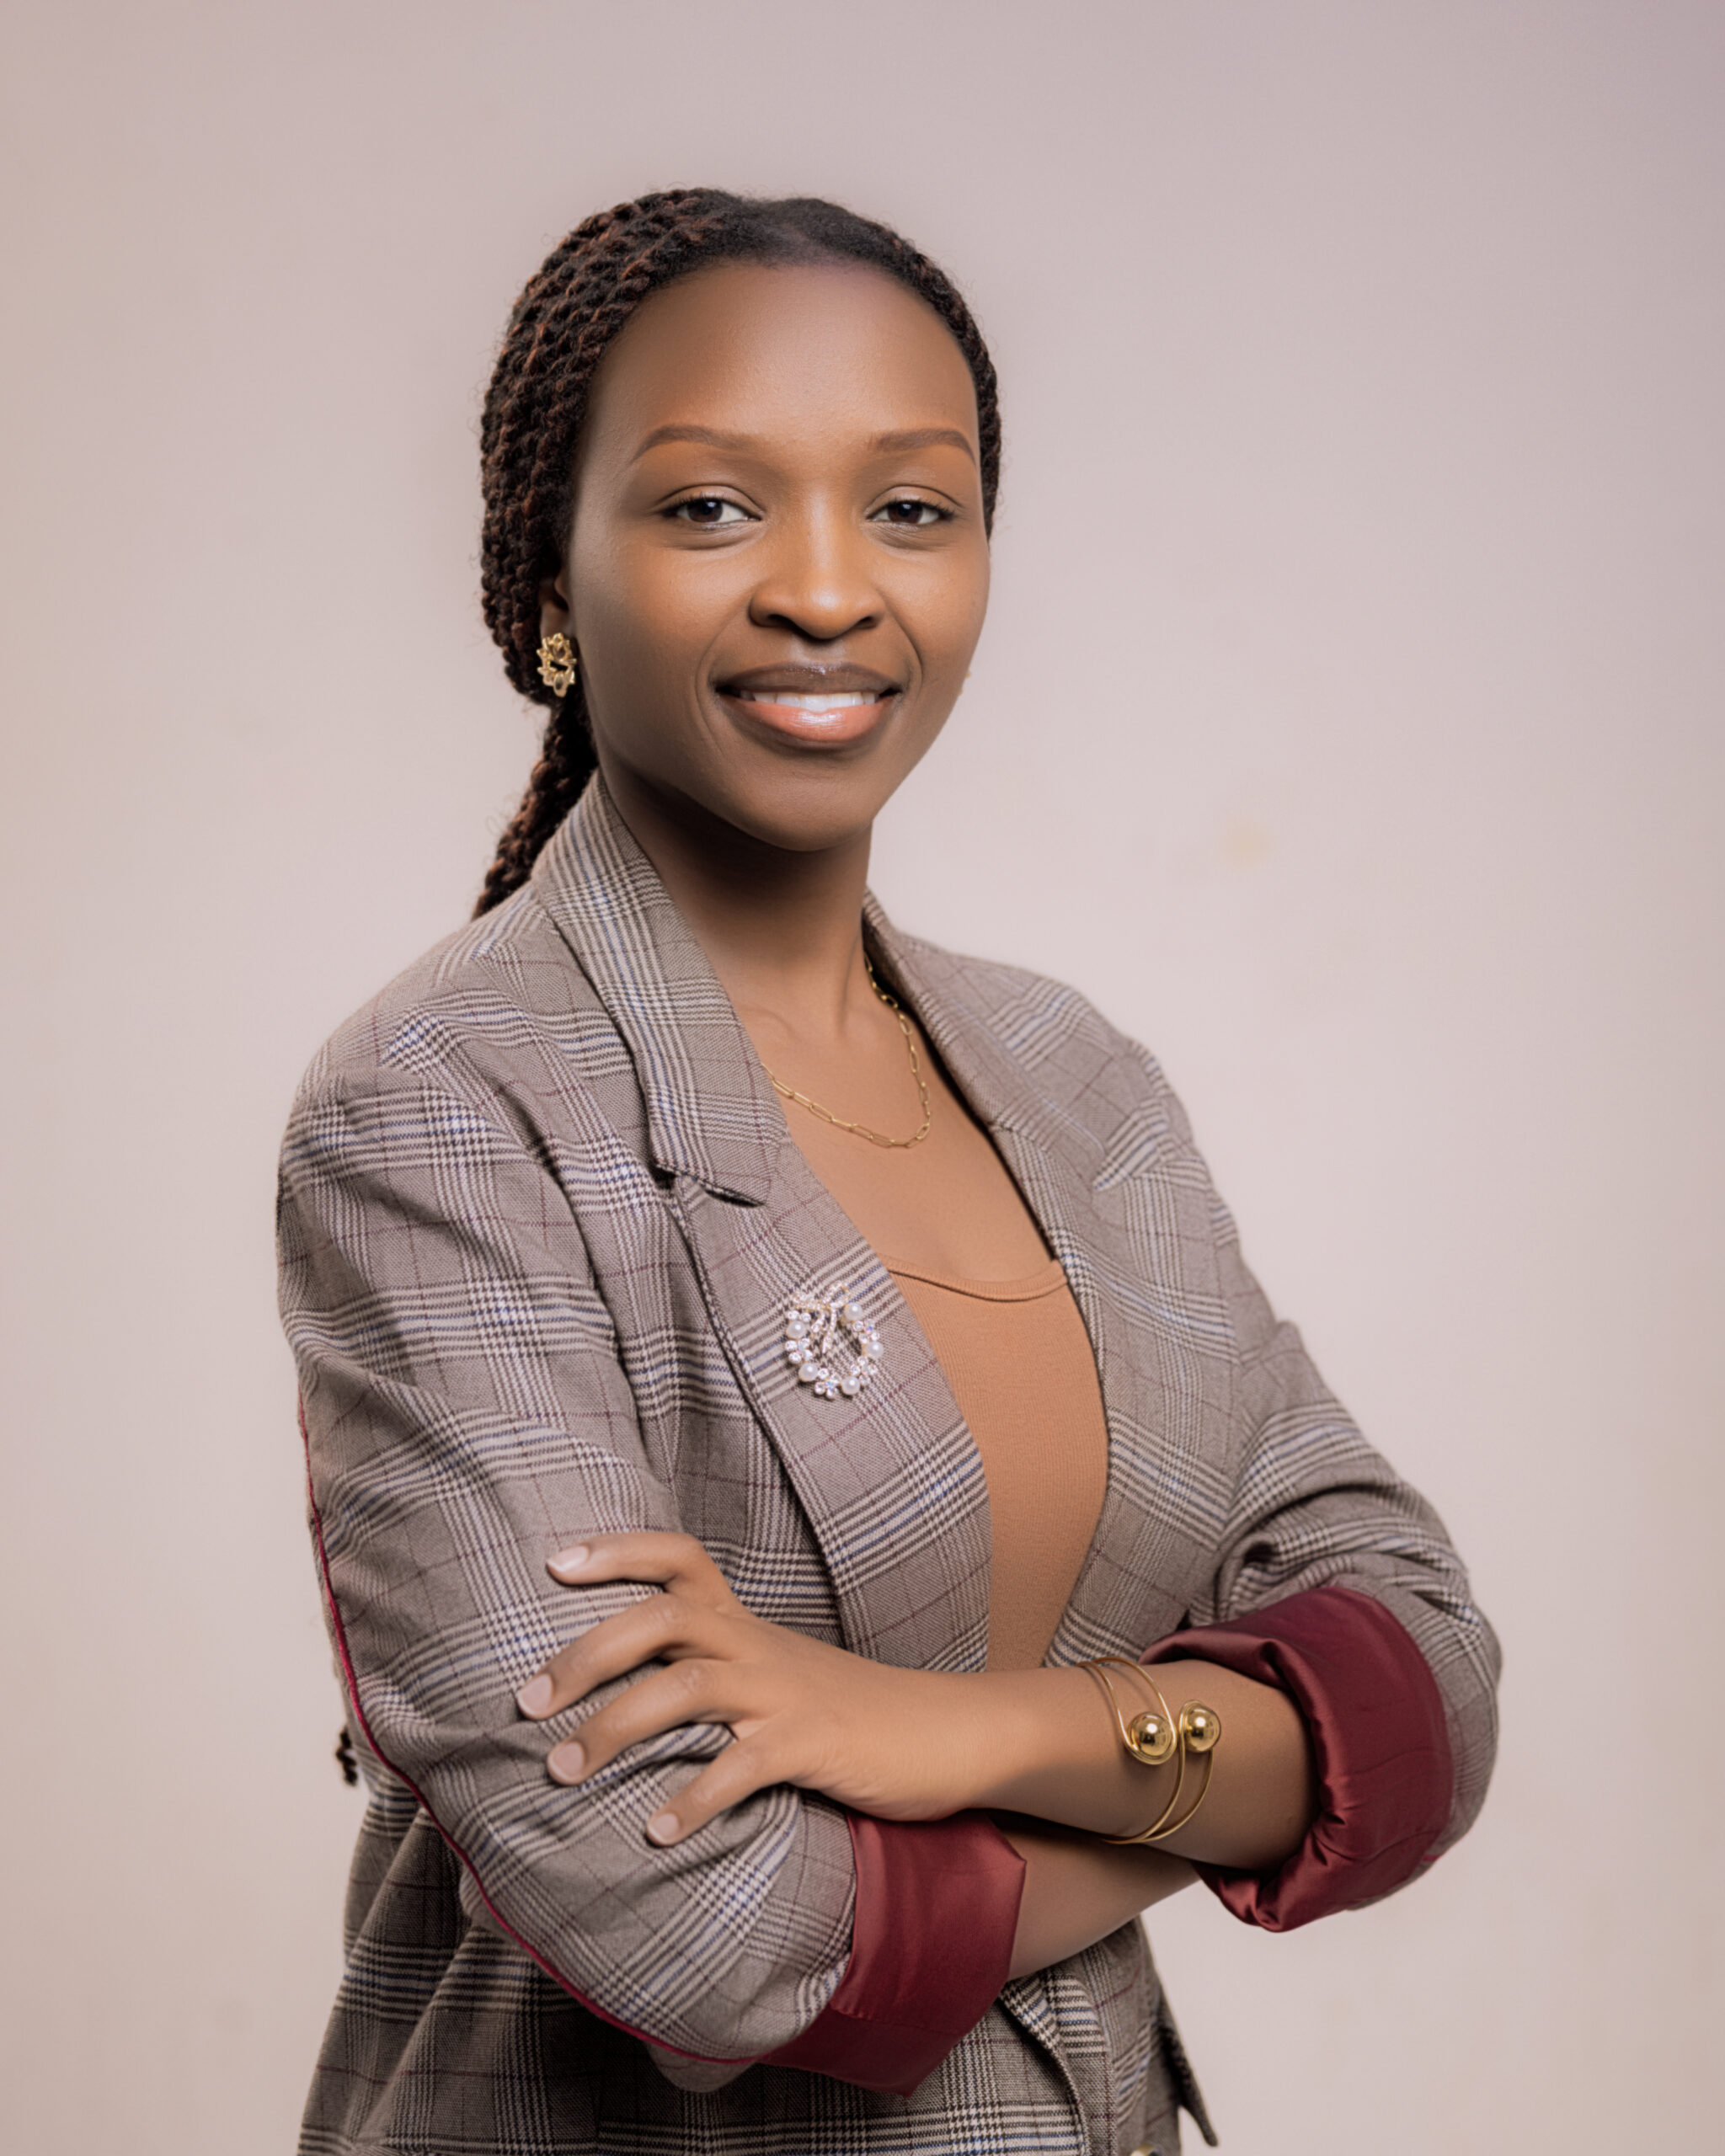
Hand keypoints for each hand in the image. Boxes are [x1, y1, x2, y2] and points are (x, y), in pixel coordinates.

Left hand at [514, 1531, 1001, 1844]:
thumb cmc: (843, 1711)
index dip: (617, 1551)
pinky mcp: (813, 1744)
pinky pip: (743, 1766)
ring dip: (614, 1728)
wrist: (944, 1732)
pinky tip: (656, 1833)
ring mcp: (784, 1693)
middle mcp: (756, 1646)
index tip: (552, 1562)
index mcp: (744, 1623)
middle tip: (524, 1702)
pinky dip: (694, 1797)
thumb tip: (617, 1703)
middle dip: (585, 1654)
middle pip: (662, 1618)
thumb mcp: (771, 1676)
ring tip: (561, 1772)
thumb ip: (707, 1676)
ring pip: (688, 1686)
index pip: (678, 1558)